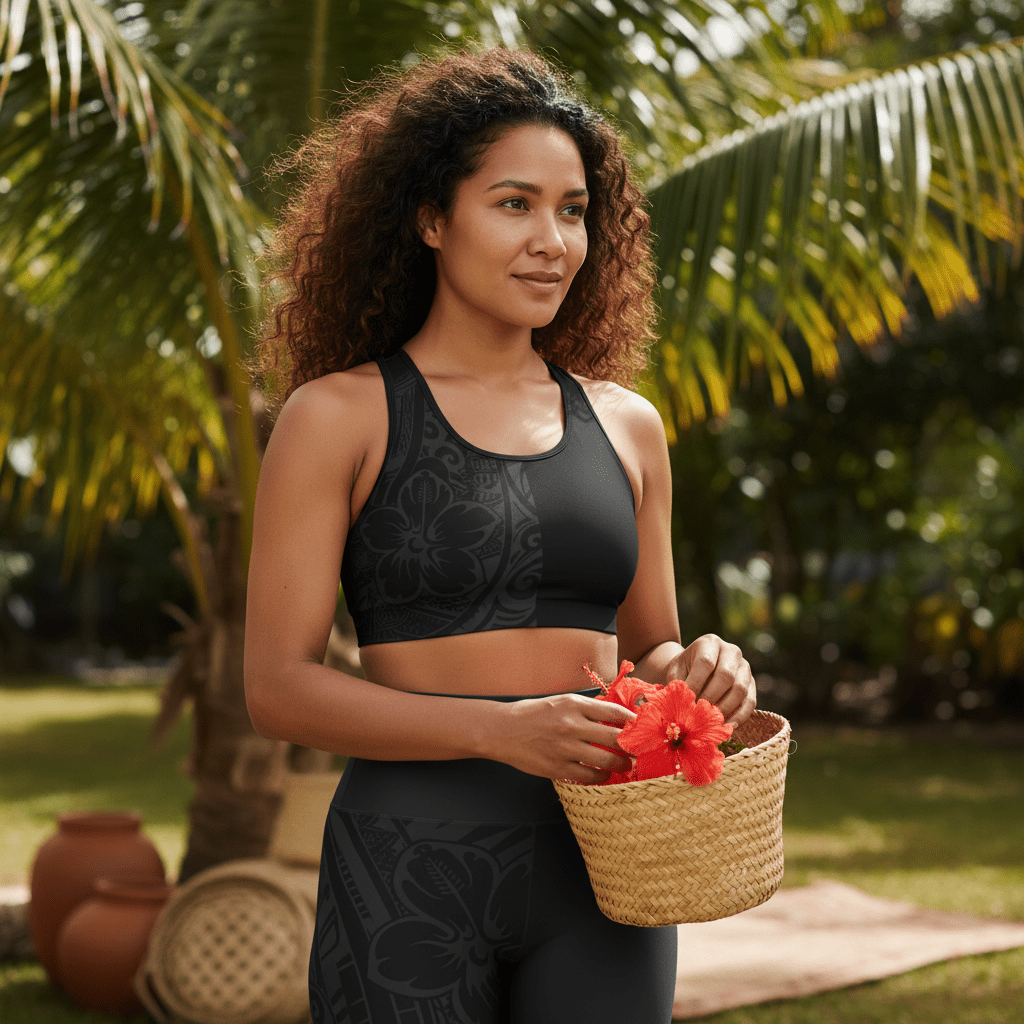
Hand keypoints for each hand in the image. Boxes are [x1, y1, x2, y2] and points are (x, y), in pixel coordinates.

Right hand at [489, 692, 637, 782]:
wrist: (502, 730)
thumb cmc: (534, 714)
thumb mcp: (561, 701)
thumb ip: (586, 709)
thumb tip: (616, 717)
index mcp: (574, 704)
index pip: (614, 711)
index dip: (633, 721)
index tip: (641, 727)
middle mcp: (572, 725)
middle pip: (615, 738)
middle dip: (632, 746)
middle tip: (638, 750)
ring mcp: (565, 748)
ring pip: (606, 760)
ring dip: (621, 764)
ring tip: (625, 764)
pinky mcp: (557, 767)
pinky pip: (589, 776)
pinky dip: (600, 776)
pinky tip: (603, 773)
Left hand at [669, 635, 755, 726]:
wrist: (696, 670)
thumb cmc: (684, 671)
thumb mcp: (676, 672)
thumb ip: (678, 686)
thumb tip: (684, 706)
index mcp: (709, 643)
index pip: (705, 662)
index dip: (696, 683)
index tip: (687, 701)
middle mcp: (731, 651)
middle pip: (726, 675)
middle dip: (711, 697)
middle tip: (698, 713)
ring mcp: (744, 667)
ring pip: (740, 689)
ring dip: (724, 708)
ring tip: (710, 720)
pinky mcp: (752, 684)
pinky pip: (750, 702)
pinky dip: (739, 716)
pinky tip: (726, 726)